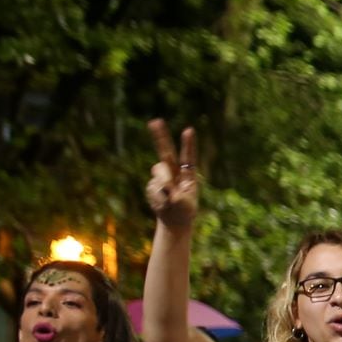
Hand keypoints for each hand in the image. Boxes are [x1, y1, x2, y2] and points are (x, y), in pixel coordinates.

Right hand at [144, 118, 199, 237]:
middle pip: (166, 152)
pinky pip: (152, 187)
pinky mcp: (153, 184)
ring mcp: (162, 177)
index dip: (188, 144)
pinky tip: (162, 203)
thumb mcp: (184, 203)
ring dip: (163, 187)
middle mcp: (174, 172)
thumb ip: (173, 191)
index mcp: (188, 175)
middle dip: (160, 137)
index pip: (189, 157)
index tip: (189, 130)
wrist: (173, 220)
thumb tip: (160, 182)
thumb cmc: (184, 211)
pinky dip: (157, 197)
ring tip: (169, 202)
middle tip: (155, 121)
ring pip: (158, 174)